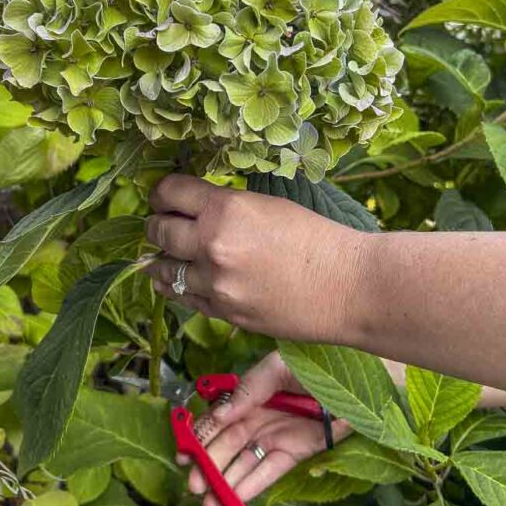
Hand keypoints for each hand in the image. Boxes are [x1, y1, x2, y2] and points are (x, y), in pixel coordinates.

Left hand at [145, 173, 370, 343]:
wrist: (349, 286)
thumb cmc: (317, 238)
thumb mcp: (267, 206)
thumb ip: (226, 207)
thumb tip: (194, 208)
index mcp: (225, 209)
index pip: (170, 193)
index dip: (162, 193)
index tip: (163, 197)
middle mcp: (212, 244)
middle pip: (158, 232)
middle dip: (157, 225)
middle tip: (160, 223)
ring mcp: (216, 283)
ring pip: (164, 270)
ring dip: (161, 261)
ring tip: (162, 256)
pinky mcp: (224, 312)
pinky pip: (185, 298)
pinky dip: (177, 287)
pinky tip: (175, 281)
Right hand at [180, 352, 349, 505]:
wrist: (361, 374)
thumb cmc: (318, 362)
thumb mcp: (278, 367)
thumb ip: (249, 389)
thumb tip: (219, 415)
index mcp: (250, 395)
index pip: (218, 420)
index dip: (199, 437)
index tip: (183, 455)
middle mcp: (259, 418)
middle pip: (227, 446)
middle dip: (207, 467)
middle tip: (192, 486)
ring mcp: (277, 436)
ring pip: (245, 464)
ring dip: (225, 484)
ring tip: (208, 504)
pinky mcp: (297, 453)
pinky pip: (270, 471)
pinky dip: (252, 485)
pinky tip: (235, 499)